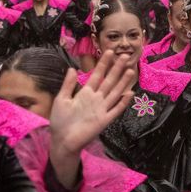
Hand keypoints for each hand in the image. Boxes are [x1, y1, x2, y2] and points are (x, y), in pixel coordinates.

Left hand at [48, 50, 134, 187]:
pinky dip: (122, 103)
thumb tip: (72, 68)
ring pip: (114, 93)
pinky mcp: (104, 120)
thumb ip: (68, 85)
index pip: (96, 75)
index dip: (103, 64)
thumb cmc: (60, 120)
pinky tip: (129, 94)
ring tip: (130, 70)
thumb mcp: (61, 99)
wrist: (62, 140)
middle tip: (125, 56)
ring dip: (122, 82)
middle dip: (116, 69)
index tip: (109, 51)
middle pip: (109, 81)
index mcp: (85, 92)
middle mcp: (96, 99)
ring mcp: (101, 109)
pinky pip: (115, 110)